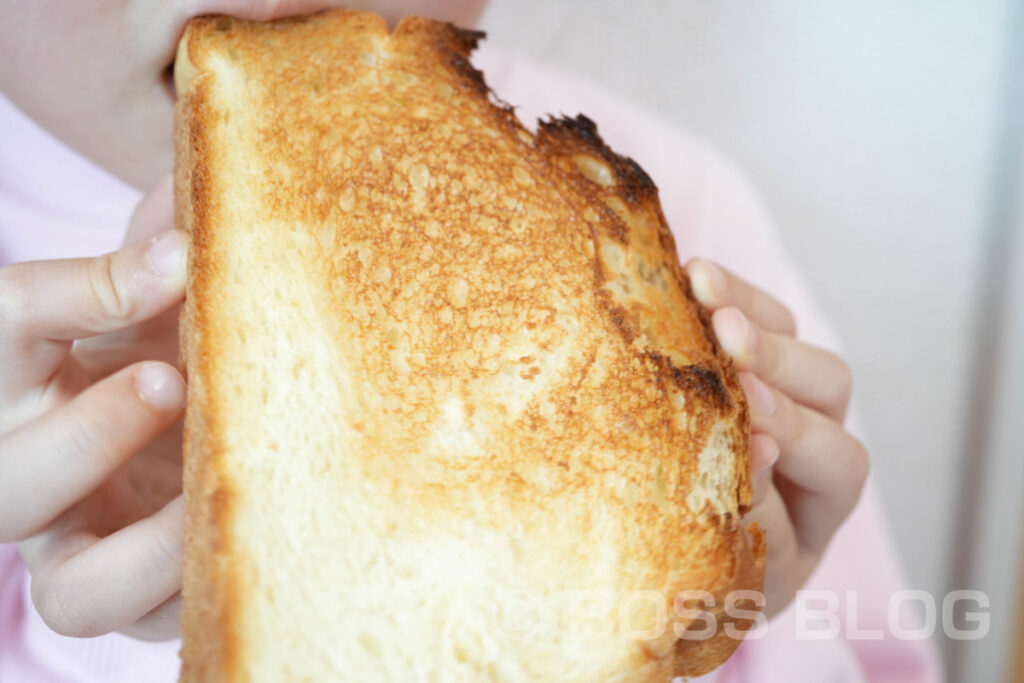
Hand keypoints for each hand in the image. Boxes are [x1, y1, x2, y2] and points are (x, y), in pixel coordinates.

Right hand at [0, 176, 187, 639]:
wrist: (191, 402)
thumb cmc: (165, 336)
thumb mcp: (160, 289)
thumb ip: (157, 248)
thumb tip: (197, 201)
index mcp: (25, 379)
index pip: (14, 323)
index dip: (80, 296)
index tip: (177, 261)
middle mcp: (37, 473)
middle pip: (8, 487)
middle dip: (85, 438)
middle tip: (168, 382)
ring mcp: (90, 548)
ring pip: (75, 594)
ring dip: (148, 552)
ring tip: (222, 491)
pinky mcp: (149, 597)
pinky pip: (159, 621)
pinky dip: (205, 586)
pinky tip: (272, 540)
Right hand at [684, 258, 868, 619]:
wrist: (675, 553)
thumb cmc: (706, 571)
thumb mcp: (732, 567)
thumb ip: (751, 515)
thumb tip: (754, 447)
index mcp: (826, 499)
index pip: (834, 459)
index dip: (791, 435)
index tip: (748, 423)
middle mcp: (818, 435)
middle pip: (826, 384)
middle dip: (774, 360)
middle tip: (727, 336)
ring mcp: (785, 389)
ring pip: (795, 335)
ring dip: (747, 306)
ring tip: (699, 282)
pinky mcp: (744, 358)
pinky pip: (754, 313)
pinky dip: (723, 293)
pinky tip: (687, 274)